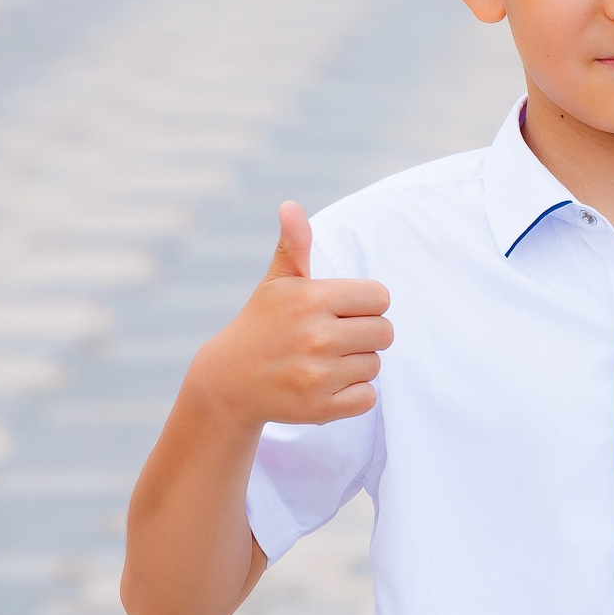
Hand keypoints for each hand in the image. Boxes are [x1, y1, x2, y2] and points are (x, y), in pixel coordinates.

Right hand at [184, 203, 391, 428]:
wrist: (228, 382)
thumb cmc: (261, 325)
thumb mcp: (277, 283)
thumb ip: (294, 245)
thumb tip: (291, 206)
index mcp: (312, 299)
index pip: (380, 297)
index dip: (365, 305)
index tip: (342, 311)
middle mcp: (317, 336)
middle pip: (385, 333)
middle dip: (364, 335)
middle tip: (334, 338)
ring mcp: (319, 375)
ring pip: (375, 365)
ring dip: (356, 365)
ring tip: (324, 362)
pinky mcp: (321, 408)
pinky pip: (367, 398)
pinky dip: (353, 395)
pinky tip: (326, 385)